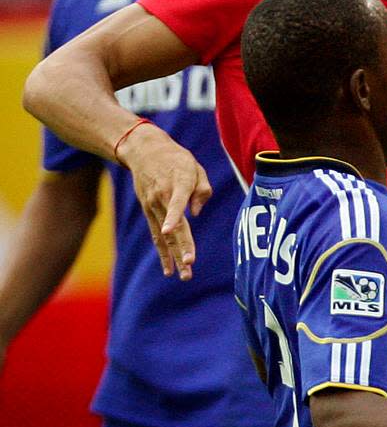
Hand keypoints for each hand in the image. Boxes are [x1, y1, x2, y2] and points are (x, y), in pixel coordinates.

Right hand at [118, 123, 211, 280]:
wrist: (145, 151)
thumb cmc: (177, 159)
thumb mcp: (196, 167)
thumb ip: (202, 189)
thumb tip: (196, 214)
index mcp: (178, 183)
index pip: (176, 201)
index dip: (173, 216)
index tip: (169, 230)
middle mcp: (163, 197)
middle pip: (173, 226)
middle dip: (181, 247)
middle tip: (189, 266)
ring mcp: (153, 206)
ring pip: (164, 235)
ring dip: (173, 256)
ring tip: (182, 275)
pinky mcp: (148, 211)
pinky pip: (156, 235)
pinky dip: (162, 252)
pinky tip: (168, 269)